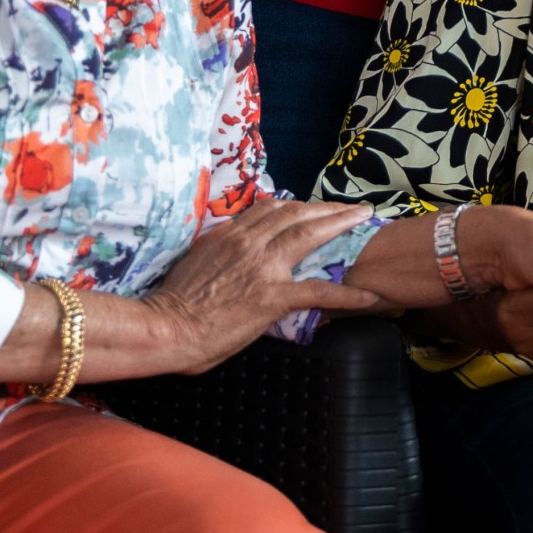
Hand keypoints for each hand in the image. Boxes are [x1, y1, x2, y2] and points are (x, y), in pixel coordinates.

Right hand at [143, 200, 387, 373]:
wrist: (164, 327)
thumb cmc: (173, 303)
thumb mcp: (196, 261)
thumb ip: (219, 249)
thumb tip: (229, 246)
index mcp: (230, 234)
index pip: (271, 208)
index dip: (299, 205)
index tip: (315, 206)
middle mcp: (249, 242)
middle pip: (297, 213)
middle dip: (328, 207)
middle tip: (353, 207)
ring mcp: (263, 267)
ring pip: (309, 235)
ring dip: (341, 225)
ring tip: (364, 221)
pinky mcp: (272, 297)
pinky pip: (319, 291)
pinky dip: (347, 294)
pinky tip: (368, 296)